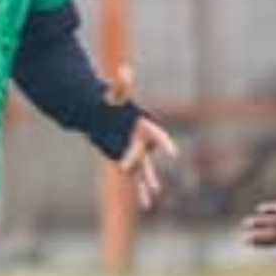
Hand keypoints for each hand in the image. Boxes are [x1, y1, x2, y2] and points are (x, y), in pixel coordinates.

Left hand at [105, 63, 175, 210]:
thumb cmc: (110, 103)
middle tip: (126, 166)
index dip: (164, 142)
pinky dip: (141, 191)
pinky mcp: (129, 163)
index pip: (156, 135)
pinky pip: (136, 178)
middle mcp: (143, 142)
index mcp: (144, 126)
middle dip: (137, 159)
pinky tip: (147, 204)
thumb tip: (125, 71)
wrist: (103, 115)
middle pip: (143, 153)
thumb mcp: (113, 94)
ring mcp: (137, 154)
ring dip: (147, 182)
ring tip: (153, 192)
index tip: (173, 152)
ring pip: (144, 170)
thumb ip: (120, 86)